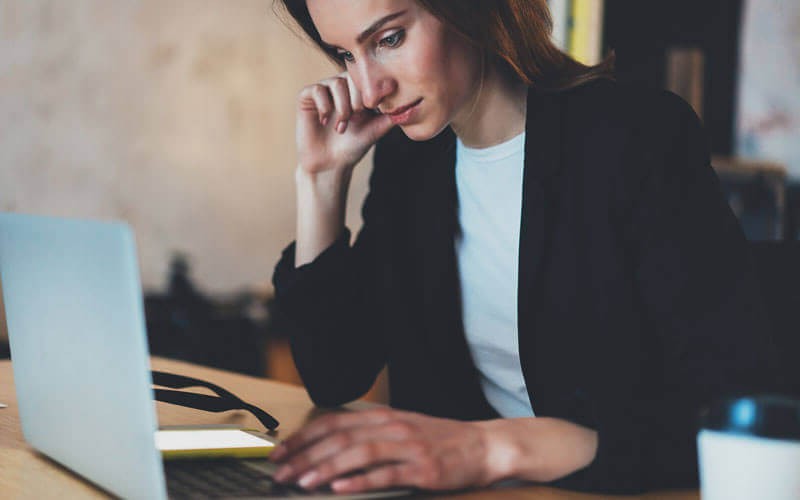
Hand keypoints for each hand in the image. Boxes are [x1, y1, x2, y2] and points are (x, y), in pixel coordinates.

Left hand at [270, 409, 598, 493]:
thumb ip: (371, 432)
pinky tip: (340, 489)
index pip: (334, 422)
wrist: (483, 446)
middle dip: (305, 455)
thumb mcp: (403, 427)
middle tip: (281, 472)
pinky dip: (360, 481)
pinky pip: (385, 474)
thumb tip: (331, 444)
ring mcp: (407, 447)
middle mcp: (392, 427)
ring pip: (358, 453)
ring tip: (303, 482)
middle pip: (339, 438)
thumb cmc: (440, 440)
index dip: (304, 436)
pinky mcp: (421, 469)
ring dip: (326, 468)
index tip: (280, 450)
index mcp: (384, 416)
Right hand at [297, 72, 394, 173]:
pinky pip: (317, 90)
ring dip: (342, 107)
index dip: (371, 92)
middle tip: (356, 119)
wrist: (330, 164)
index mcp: (359, 90)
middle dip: (357, 99)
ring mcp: (324, 90)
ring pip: (336, 83)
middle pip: (352, 76)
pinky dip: (324, 106)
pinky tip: (326, 122)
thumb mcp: (377, 129)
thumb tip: (407, 102)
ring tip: (341, 127)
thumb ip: (390, 114)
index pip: (368, 77)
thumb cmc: (354, 146)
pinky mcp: (307, 97)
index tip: (373, 110)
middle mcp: (341, 86)